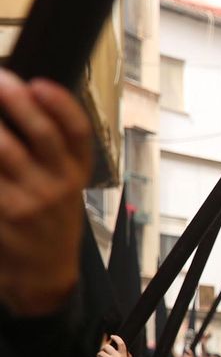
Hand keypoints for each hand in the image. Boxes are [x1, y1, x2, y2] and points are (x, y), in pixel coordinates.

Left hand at [0, 71, 91, 316]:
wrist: (46, 273)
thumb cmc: (51, 221)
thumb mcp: (67, 186)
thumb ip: (53, 152)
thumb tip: (22, 103)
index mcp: (78, 172)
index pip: (77, 133)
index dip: (61, 105)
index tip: (40, 84)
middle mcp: (59, 186)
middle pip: (40, 135)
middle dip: (16, 102)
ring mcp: (30, 202)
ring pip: (5, 153)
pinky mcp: (4, 215)